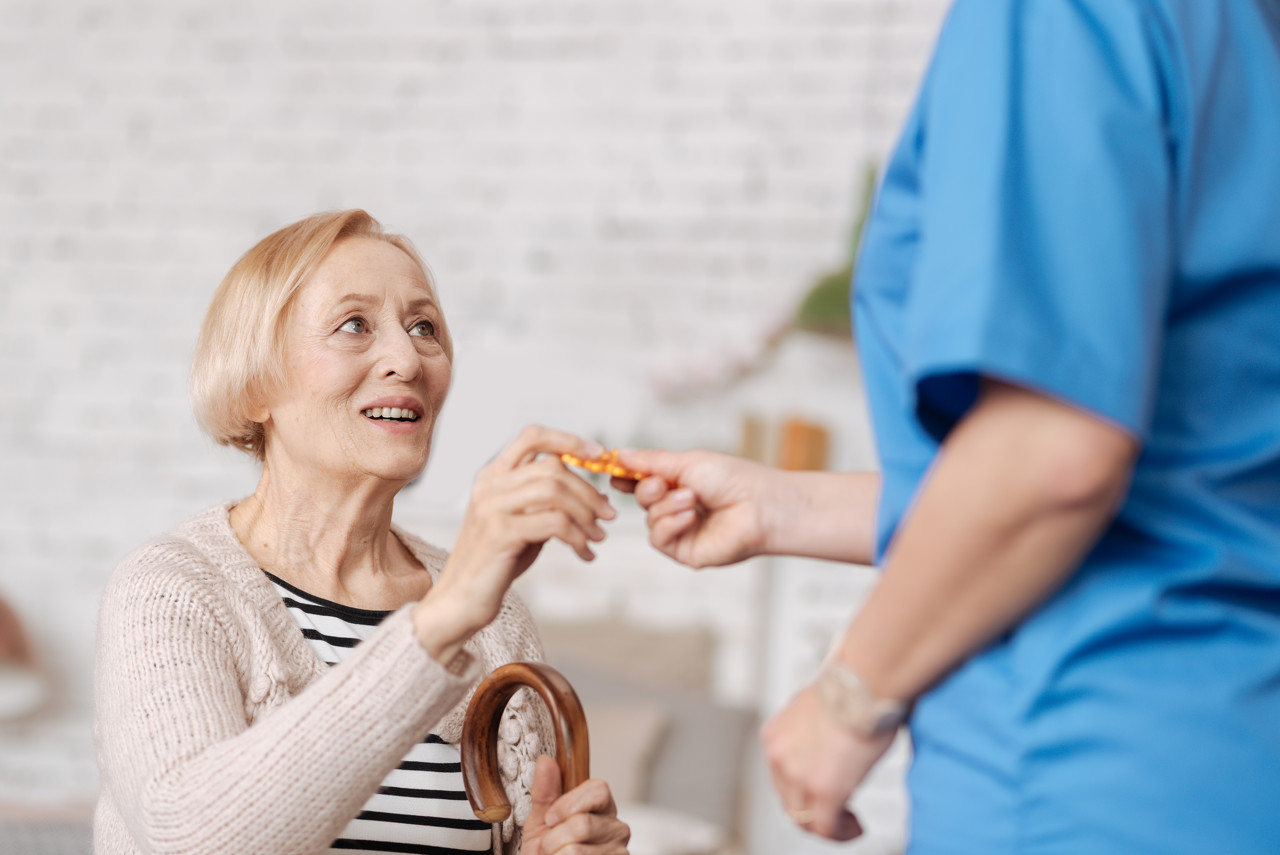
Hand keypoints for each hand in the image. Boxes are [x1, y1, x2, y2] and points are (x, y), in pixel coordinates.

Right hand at [414, 426, 615, 656]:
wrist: (461, 601)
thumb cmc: (496, 563)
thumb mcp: (524, 523)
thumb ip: (548, 503)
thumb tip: (595, 496)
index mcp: (494, 475)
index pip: (533, 436)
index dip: (569, 440)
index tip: (599, 455)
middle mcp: (490, 485)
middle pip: (553, 467)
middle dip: (589, 491)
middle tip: (608, 516)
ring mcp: (492, 507)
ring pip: (555, 491)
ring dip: (586, 515)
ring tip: (598, 537)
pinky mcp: (500, 533)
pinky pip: (553, 523)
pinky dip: (577, 537)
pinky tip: (584, 553)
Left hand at [520, 756, 629, 854]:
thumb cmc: (546, 850)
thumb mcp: (540, 820)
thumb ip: (545, 792)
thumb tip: (546, 761)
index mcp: (601, 807)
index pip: (598, 790)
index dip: (570, 803)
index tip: (550, 818)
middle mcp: (616, 827)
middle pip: (582, 824)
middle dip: (553, 838)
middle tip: (548, 847)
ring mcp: (617, 851)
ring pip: (575, 850)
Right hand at [612, 448, 777, 568]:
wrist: (760, 506)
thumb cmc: (732, 479)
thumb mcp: (687, 462)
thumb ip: (650, 461)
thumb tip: (619, 454)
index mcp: (681, 483)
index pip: (645, 480)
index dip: (628, 477)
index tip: (614, 472)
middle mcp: (679, 508)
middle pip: (643, 499)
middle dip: (647, 490)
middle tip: (662, 484)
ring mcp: (682, 531)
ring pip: (649, 519)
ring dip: (666, 507)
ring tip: (691, 499)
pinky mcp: (685, 551)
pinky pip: (659, 538)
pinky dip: (670, 524)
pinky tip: (690, 516)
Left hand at [761, 685, 895, 840]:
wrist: (863, 680)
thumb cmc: (853, 685)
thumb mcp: (822, 710)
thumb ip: (818, 730)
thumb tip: (834, 739)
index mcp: (776, 735)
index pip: (782, 774)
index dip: (804, 787)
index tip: (824, 789)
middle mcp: (779, 755)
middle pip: (789, 800)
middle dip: (814, 809)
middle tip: (839, 812)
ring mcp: (798, 775)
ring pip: (804, 819)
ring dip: (828, 824)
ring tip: (849, 822)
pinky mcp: (823, 791)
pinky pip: (826, 828)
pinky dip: (842, 833)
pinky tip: (857, 827)